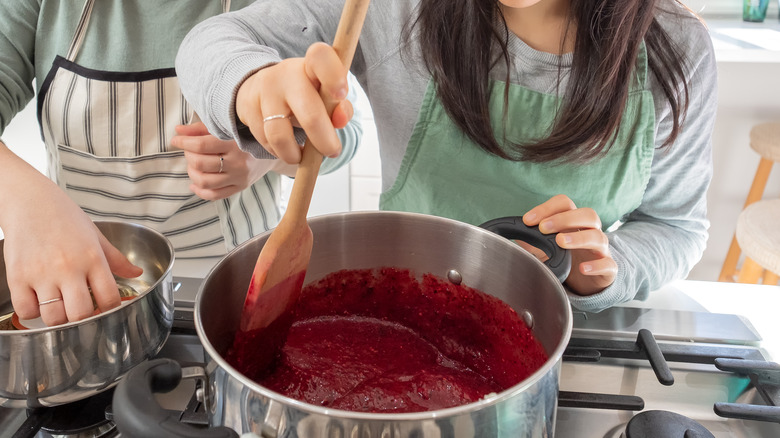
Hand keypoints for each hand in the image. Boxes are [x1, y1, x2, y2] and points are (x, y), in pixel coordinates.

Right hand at [3, 171, 141, 325]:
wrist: (29, 200)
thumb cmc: (63, 216)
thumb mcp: (95, 236)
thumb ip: (116, 259)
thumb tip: (136, 273)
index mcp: (92, 258)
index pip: (109, 298)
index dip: (110, 310)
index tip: (106, 309)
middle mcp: (68, 268)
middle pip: (81, 314)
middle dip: (84, 319)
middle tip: (82, 311)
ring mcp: (42, 274)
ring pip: (54, 317)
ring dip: (59, 319)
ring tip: (61, 307)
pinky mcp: (17, 276)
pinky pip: (26, 310)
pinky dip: (33, 312)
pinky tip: (39, 301)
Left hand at [171, 121, 295, 199]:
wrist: (273, 149)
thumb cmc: (245, 134)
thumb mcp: (225, 127)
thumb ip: (200, 129)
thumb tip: (178, 131)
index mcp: (234, 143)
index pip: (201, 146)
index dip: (183, 143)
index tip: (176, 140)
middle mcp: (238, 162)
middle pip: (200, 164)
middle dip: (188, 156)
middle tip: (188, 150)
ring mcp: (239, 177)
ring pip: (205, 181)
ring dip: (192, 173)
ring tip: (193, 165)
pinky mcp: (240, 187)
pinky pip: (214, 195)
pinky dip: (199, 190)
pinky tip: (194, 183)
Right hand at [235, 42, 352, 163]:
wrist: (261, 86)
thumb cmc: (305, 93)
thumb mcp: (325, 94)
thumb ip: (339, 107)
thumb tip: (340, 121)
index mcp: (311, 65)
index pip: (321, 58)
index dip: (334, 77)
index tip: (341, 95)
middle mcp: (286, 74)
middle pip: (309, 113)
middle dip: (324, 141)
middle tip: (332, 152)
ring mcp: (264, 90)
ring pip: (280, 136)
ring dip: (294, 154)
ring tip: (301, 156)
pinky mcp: (248, 107)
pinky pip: (265, 141)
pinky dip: (278, 151)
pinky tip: (285, 147)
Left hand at [522, 194, 616, 294]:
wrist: (588, 281)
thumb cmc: (567, 258)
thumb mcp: (546, 247)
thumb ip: (529, 241)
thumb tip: (505, 236)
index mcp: (573, 223)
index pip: (565, 204)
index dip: (547, 208)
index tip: (528, 220)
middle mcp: (589, 232)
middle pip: (588, 215)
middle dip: (565, 218)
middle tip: (543, 228)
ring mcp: (600, 250)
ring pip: (599, 237)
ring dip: (579, 238)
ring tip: (560, 242)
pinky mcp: (608, 270)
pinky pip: (609, 264)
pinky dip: (597, 265)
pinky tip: (582, 268)